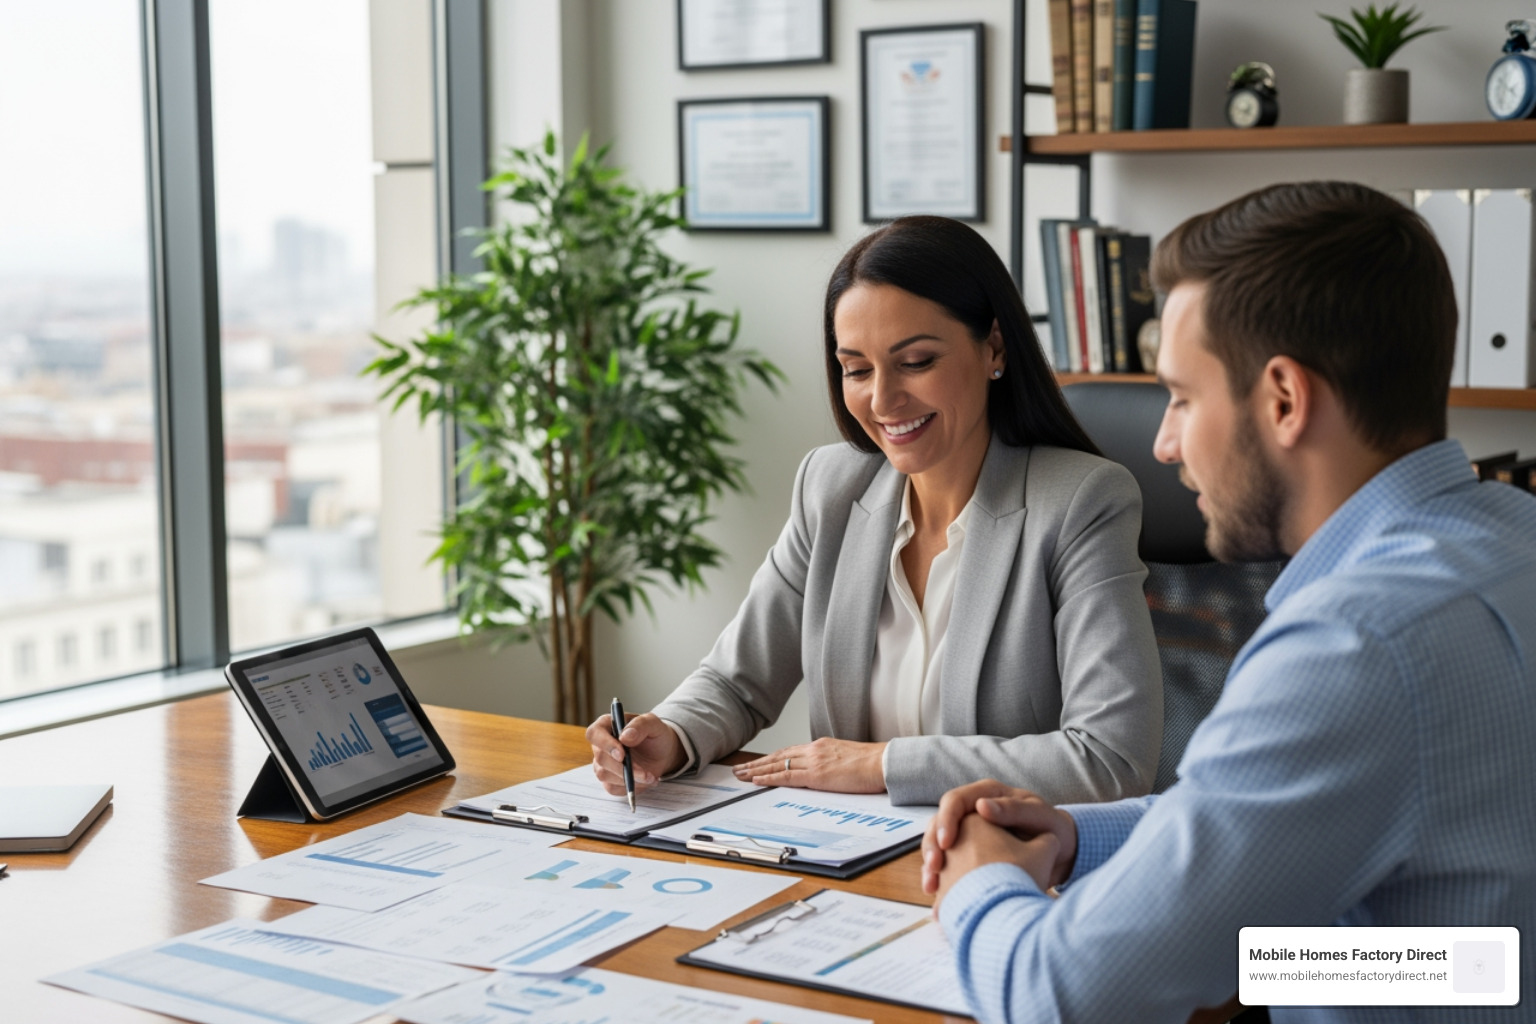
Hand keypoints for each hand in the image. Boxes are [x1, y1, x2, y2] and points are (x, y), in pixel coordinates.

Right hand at [585, 711, 685, 796]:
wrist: (663, 753)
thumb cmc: (655, 734)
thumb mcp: (653, 724)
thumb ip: (640, 725)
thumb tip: (624, 736)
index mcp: (607, 725)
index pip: (594, 733)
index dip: (605, 744)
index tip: (622, 755)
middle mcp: (601, 745)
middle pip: (601, 758)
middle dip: (623, 768)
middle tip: (645, 772)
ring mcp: (603, 763)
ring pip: (605, 775)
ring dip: (629, 779)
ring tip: (650, 776)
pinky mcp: (609, 780)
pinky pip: (612, 788)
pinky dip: (630, 787)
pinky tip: (645, 781)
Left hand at [733, 737, 886, 792]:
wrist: (883, 762)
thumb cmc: (872, 764)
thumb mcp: (846, 759)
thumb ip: (832, 763)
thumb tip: (826, 773)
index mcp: (821, 746)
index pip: (789, 751)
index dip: (771, 758)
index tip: (758, 762)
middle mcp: (814, 750)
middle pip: (778, 756)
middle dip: (757, 763)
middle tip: (739, 769)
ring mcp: (814, 761)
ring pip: (777, 764)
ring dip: (756, 771)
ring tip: (740, 776)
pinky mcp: (816, 774)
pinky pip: (786, 776)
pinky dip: (769, 778)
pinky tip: (757, 781)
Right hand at [921, 779, 1077, 895]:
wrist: (1062, 852)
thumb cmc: (1052, 827)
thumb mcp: (1039, 815)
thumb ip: (1013, 809)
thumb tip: (981, 806)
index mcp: (986, 795)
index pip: (955, 801)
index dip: (946, 820)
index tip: (946, 843)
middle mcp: (972, 812)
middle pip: (939, 823)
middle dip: (932, 845)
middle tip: (935, 866)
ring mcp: (968, 834)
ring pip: (937, 845)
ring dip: (931, 865)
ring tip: (932, 886)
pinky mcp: (967, 856)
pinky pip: (947, 865)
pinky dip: (940, 879)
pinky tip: (939, 895)